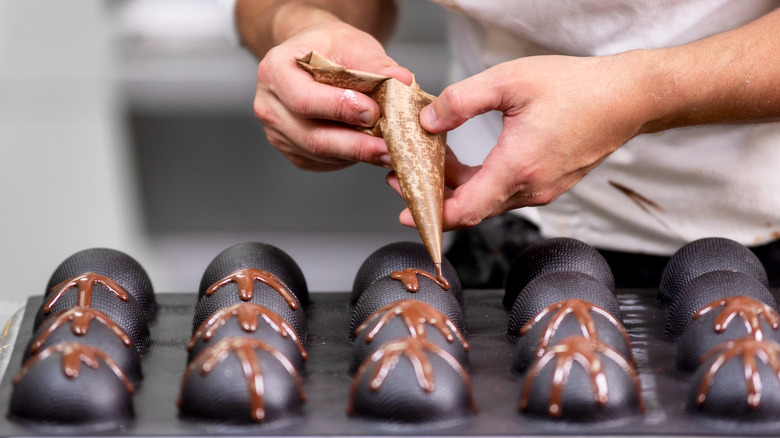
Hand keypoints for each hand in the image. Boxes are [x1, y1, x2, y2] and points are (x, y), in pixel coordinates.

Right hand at [254, 21, 412, 170]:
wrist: (314, 56)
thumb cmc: (329, 47)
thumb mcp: (353, 43)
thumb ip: (377, 64)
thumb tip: (403, 81)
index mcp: (275, 71)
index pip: (304, 100)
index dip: (340, 109)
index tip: (374, 112)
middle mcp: (269, 106)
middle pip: (312, 136)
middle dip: (356, 144)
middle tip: (390, 147)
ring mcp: (277, 133)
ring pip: (320, 154)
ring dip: (357, 154)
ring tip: (389, 151)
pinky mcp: (293, 152)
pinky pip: (323, 162)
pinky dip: (350, 158)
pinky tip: (370, 149)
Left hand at [391, 53, 649, 229]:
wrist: (628, 97)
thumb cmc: (576, 87)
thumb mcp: (509, 81)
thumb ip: (462, 100)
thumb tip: (427, 121)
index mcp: (518, 167)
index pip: (467, 210)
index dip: (432, 215)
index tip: (405, 213)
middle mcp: (532, 188)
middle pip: (473, 210)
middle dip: (436, 199)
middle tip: (404, 180)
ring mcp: (544, 190)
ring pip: (489, 201)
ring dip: (458, 190)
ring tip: (432, 166)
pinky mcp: (550, 184)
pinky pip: (506, 193)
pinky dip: (481, 184)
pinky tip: (466, 164)